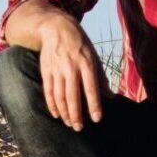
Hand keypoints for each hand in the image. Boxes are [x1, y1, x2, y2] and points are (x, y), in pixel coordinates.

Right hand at [36, 15, 110, 130]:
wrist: (56, 28)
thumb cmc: (79, 44)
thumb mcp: (94, 56)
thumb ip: (101, 77)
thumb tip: (110, 96)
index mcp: (86, 63)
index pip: (91, 88)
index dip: (94, 104)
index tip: (96, 119)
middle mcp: (71, 67)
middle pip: (73, 95)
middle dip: (76, 114)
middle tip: (79, 128)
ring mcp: (57, 69)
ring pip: (59, 96)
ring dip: (64, 112)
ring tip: (69, 124)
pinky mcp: (46, 71)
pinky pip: (48, 91)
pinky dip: (52, 104)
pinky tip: (56, 114)